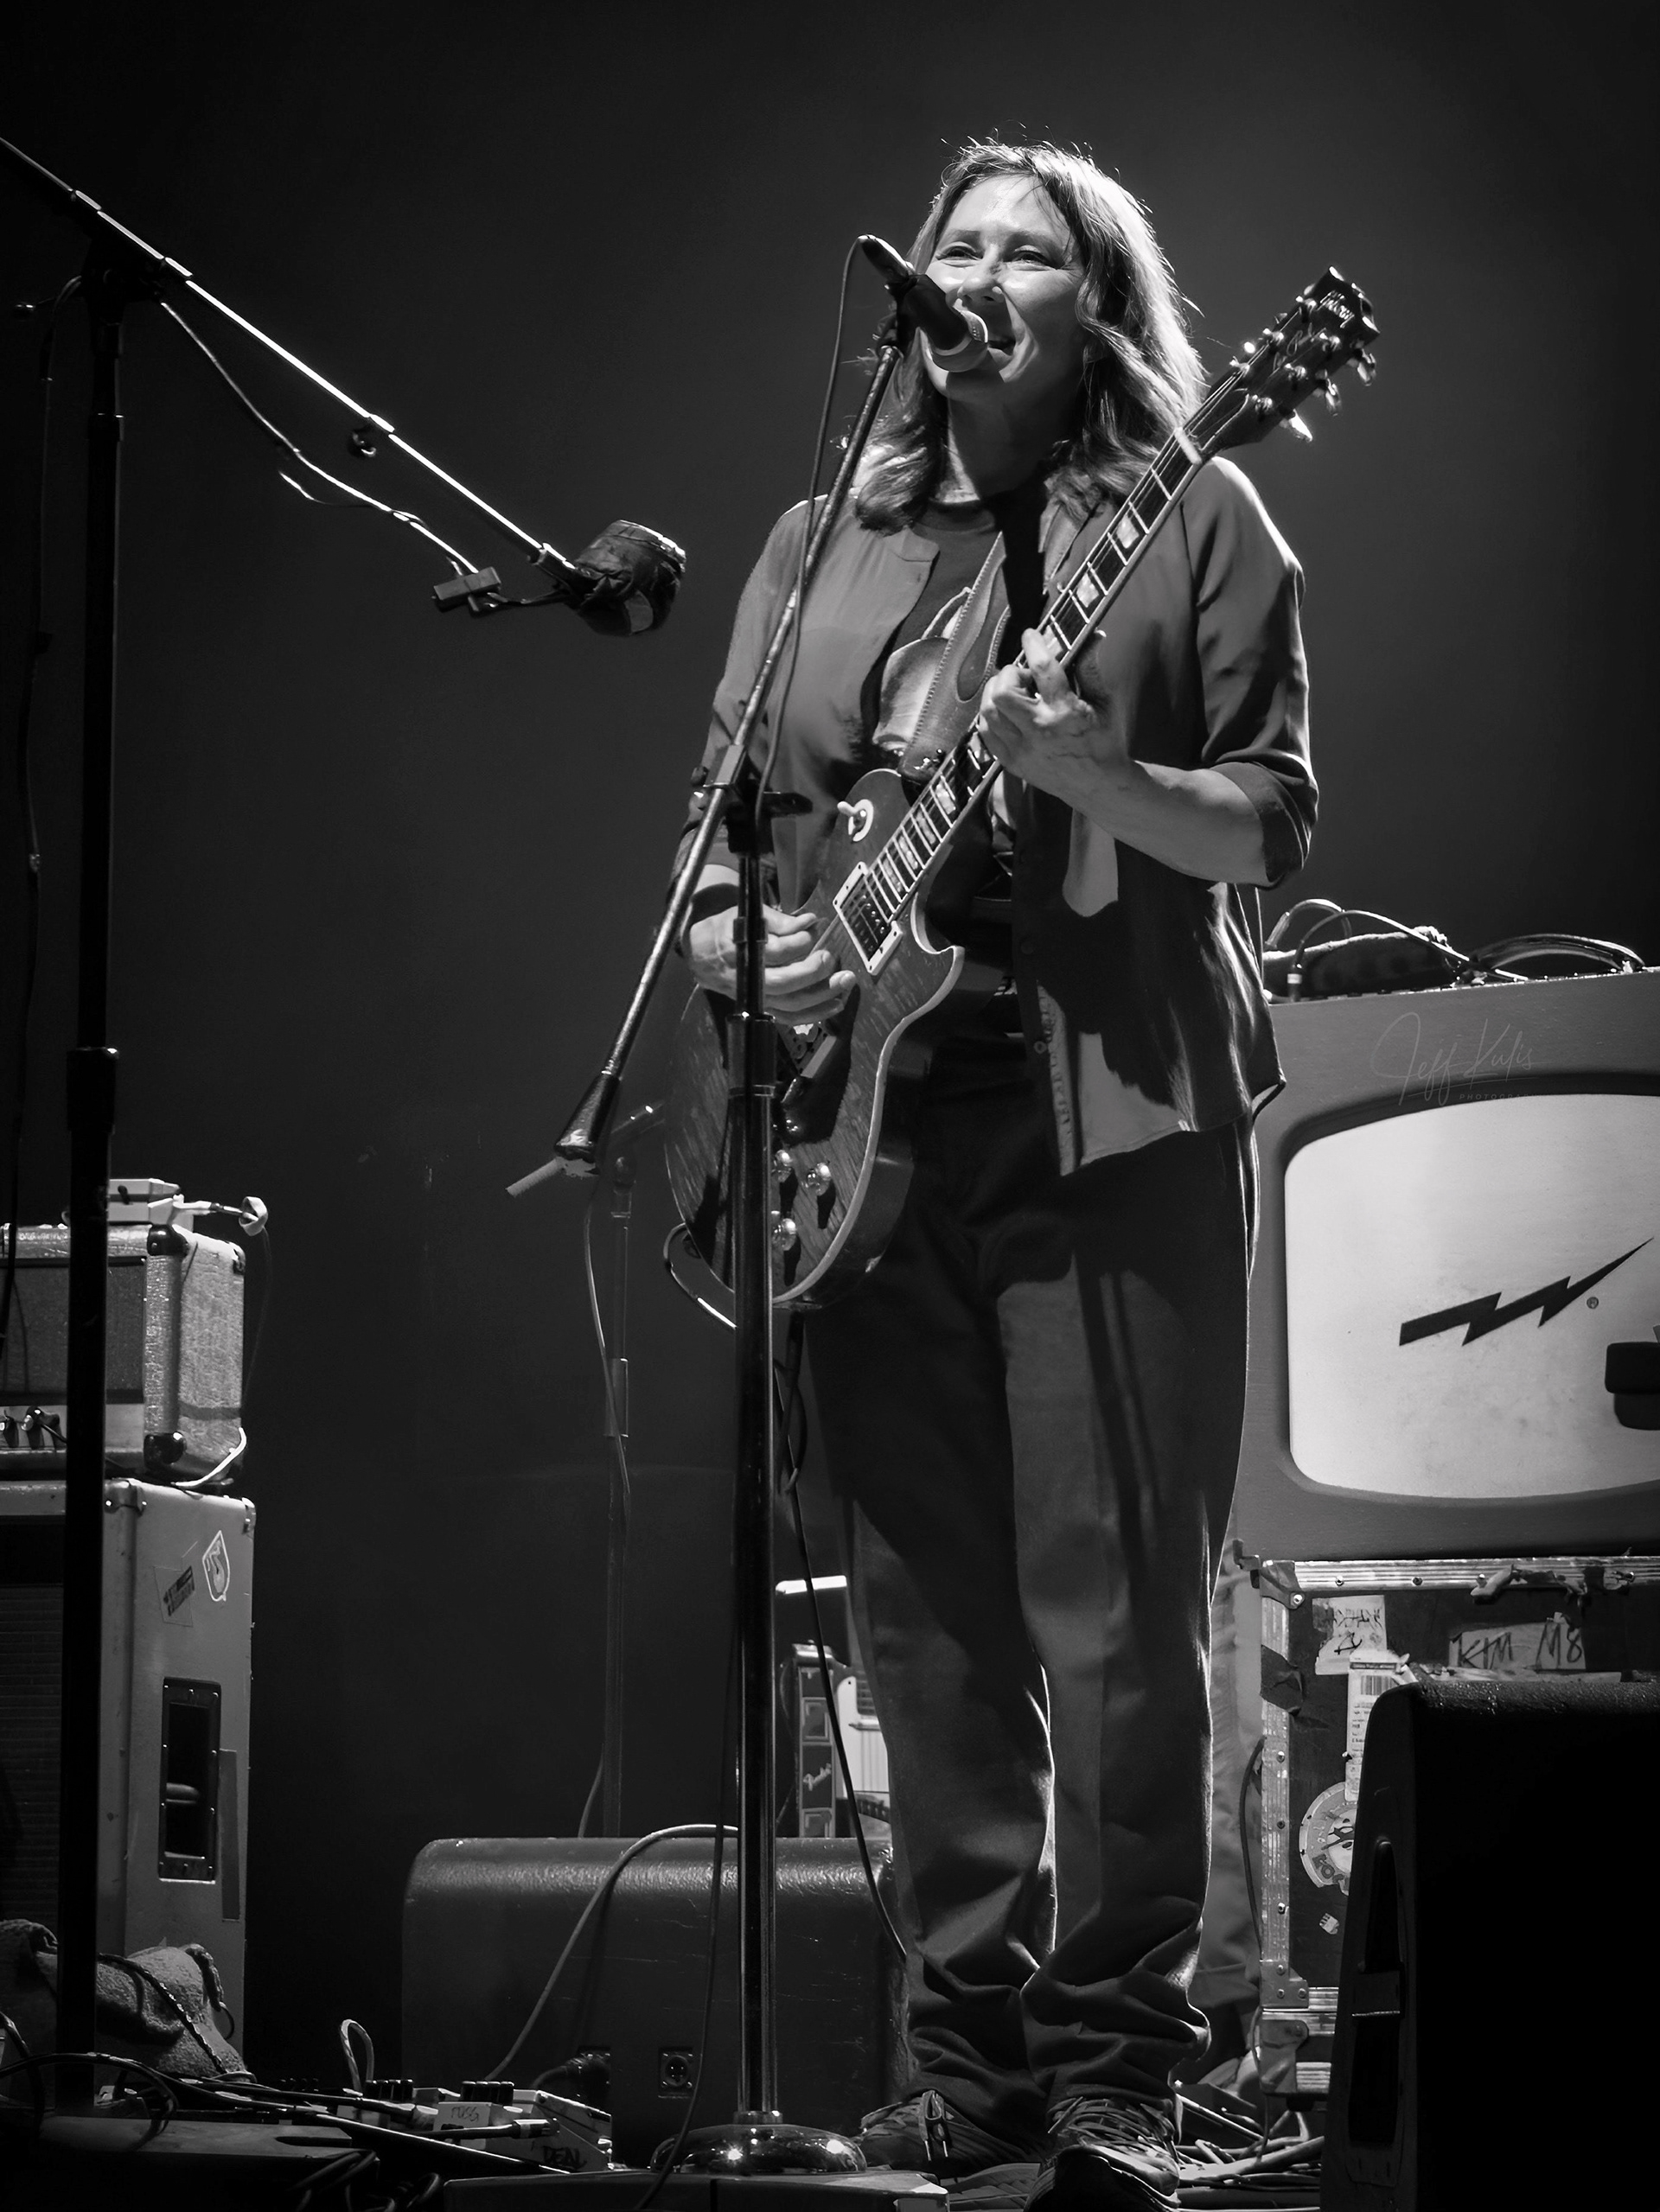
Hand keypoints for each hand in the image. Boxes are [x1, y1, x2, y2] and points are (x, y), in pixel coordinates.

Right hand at [685, 900, 853, 1019]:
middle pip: (786, 982)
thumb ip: (779, 920)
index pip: (778, 950)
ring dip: (822, 995)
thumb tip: (809, 922)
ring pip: (791, 1004)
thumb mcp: (747, 914)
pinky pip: (790, 1017)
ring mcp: (756, 996)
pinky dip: (814, 1014)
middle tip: (832, 957)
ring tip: (845, 981)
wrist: (701, 955)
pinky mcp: (762, 1007)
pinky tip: (835, 1005)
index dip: (802, 939)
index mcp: (743, 950)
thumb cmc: (726, 930)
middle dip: (814, 971)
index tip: (816, 926)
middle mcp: (749, 978)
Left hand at [978, 627, 1131, 804]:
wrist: (1098, 786)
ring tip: (1015, 692)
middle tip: (1026, 676)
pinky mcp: (1012, 763)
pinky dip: (990, 716)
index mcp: (1065, 713)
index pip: (1042, 669)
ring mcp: (1022, 750)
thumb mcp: (1105, 703)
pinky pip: (985, 733)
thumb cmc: (1105, 741)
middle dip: (1011, 674)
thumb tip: (1092, 637)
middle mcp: (1039, 731)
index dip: (1034, 645)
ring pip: (988, 711)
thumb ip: (1091, 669)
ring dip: (996, 693)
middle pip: (1003, 692)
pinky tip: (1006, 711)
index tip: (1031, 635)